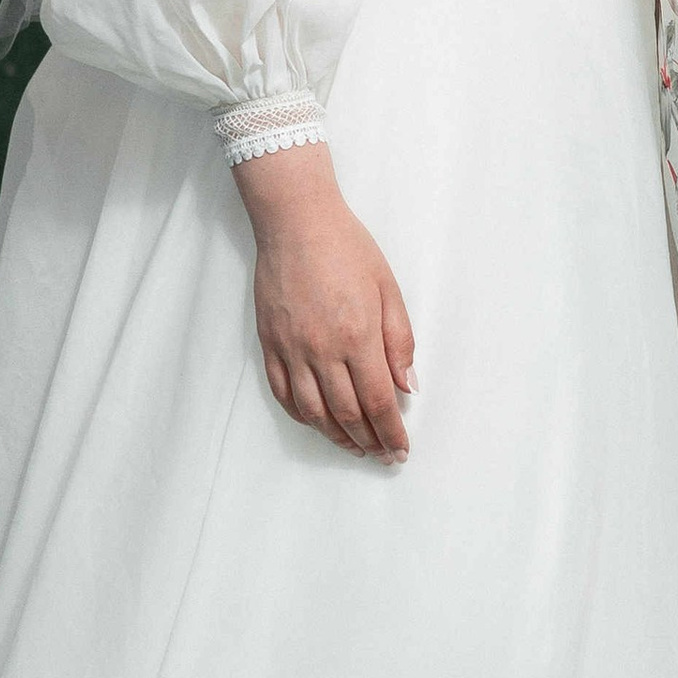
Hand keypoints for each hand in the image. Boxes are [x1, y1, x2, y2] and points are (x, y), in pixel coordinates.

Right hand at [235, 145, 416, 459]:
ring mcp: (291, 349)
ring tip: (355, 447)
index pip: (378, 401)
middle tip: (383, 455)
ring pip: (313, 412)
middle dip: (369, 442)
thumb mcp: (388, 289)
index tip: (401, 449)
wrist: (296, 222)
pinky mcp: (269, 344)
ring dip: (336, 437)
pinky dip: (302, 416)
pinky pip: (283, 393)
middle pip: (347, 414)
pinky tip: (318, 422)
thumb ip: (399, 342)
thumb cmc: (347, 248)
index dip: (391, 433)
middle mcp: (322, 350)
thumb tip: (407, 387)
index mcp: (357, 336)